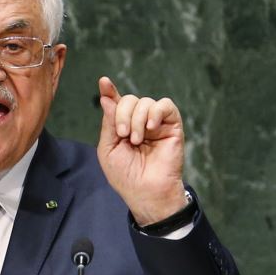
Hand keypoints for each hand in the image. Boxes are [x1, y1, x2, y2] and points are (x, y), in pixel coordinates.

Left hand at [96, 76, 186, 225]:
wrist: (146, 192)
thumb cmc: (125, 175)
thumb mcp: (109, 148)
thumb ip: (109, 123)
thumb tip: (106, 97)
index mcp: (122, 126)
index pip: (116, 103)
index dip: (109, 91)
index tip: (103, 82)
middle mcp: (139, 122)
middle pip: (129, 100)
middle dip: (122, 114)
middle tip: (123, 135)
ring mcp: (156, 123)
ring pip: (145, 102)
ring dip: (137, 119)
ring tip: (137, 140)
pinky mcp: (172, 126)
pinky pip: (165, 105)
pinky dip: (156, 112)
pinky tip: (151, 128)